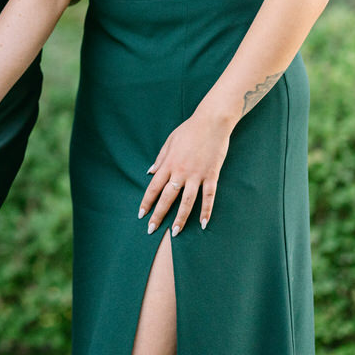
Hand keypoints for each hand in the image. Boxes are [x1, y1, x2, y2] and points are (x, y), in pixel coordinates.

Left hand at [139, 111, 232, 234]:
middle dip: (159, 215)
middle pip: (167, 198)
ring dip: (181, 218)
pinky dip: (206, 211)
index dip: (147, 202)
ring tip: (176, 232)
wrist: (212, 121)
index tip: (141, 215)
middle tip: (152, 230)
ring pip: (187, 202)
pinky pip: (209, 197)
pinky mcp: (212, 175)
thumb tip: (150, 172)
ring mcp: (197, 175)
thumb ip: (160, 158)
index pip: (154, 188)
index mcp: (168, 164)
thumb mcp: (169, 141)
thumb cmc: (189, 130)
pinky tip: (204, 224)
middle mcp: (181, 172)